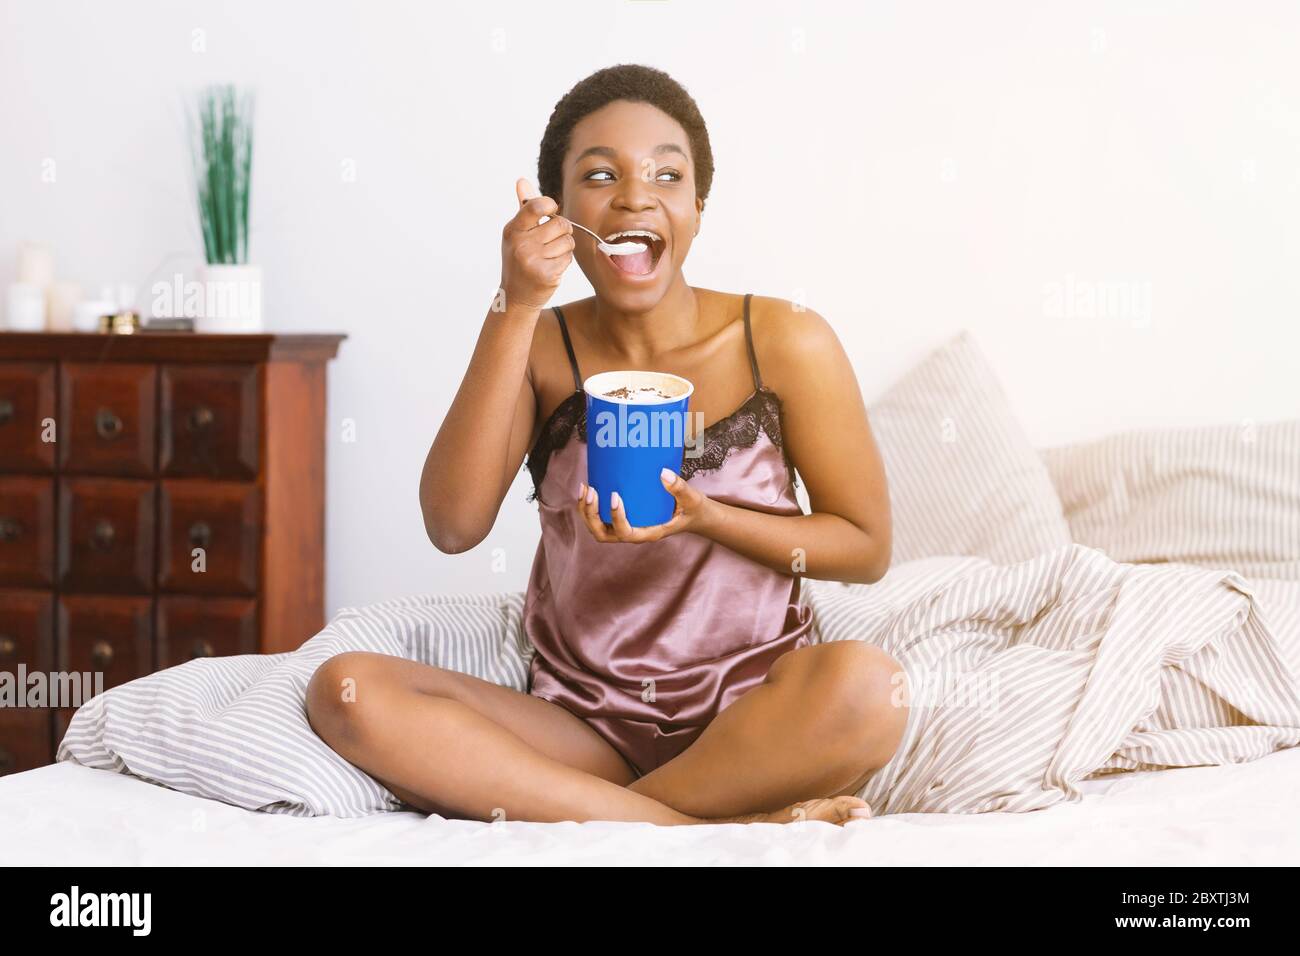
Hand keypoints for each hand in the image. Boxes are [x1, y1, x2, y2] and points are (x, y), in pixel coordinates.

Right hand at [499, 177, 573, 310]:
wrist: (516, 296)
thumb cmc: (518, 260)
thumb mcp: (516, 233)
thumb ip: (524, 208)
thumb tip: (522, 180)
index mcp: (513, 230)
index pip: (537, 207)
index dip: (551, 206)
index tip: (551, 211)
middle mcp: (520, 244)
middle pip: (560, 223)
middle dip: (562, 231)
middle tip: (552, 240)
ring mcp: (533, 260)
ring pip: (568, 241)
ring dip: (564, 248)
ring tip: (550, 255)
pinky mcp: (546, 275)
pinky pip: (568, 258)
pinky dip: (564, 261)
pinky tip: (552, 267)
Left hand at [576, 468, 717, 542]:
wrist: (692, 514)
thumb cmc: (692, 509)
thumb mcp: (691, 499)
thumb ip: (680, 488)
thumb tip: (663, 473)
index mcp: (650, 533)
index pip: (627, 533)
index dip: (616, 518)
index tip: (615, 496)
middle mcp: (635, 533)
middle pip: (604, 534)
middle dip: (592, 515)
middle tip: (592, 491)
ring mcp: (627, 527)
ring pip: (598, 528)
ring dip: (587, 511)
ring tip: (586, 488)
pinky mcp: (624, 518)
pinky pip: (601, 519)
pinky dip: (591, 506)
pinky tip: (590, 487)